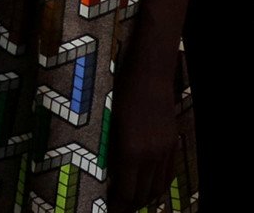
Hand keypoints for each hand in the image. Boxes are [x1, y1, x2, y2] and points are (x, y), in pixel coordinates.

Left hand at [107, 51, 179, 210]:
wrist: (148, 76)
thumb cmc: (118, 94)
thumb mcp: (107, 123)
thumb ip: (109, 150)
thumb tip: (105, 174)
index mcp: (130, 152)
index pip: (126, 192)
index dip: (117, 205)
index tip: (107, 209)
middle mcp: (150, 156)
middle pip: (143, 194)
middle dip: (130, 206)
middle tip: (116, 209)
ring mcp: (164, 151)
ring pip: (158, 187)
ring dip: (145, 198)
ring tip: (131, 202)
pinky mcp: (171, 144)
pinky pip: (167, 174)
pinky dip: (158, 185)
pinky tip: (148, 186)